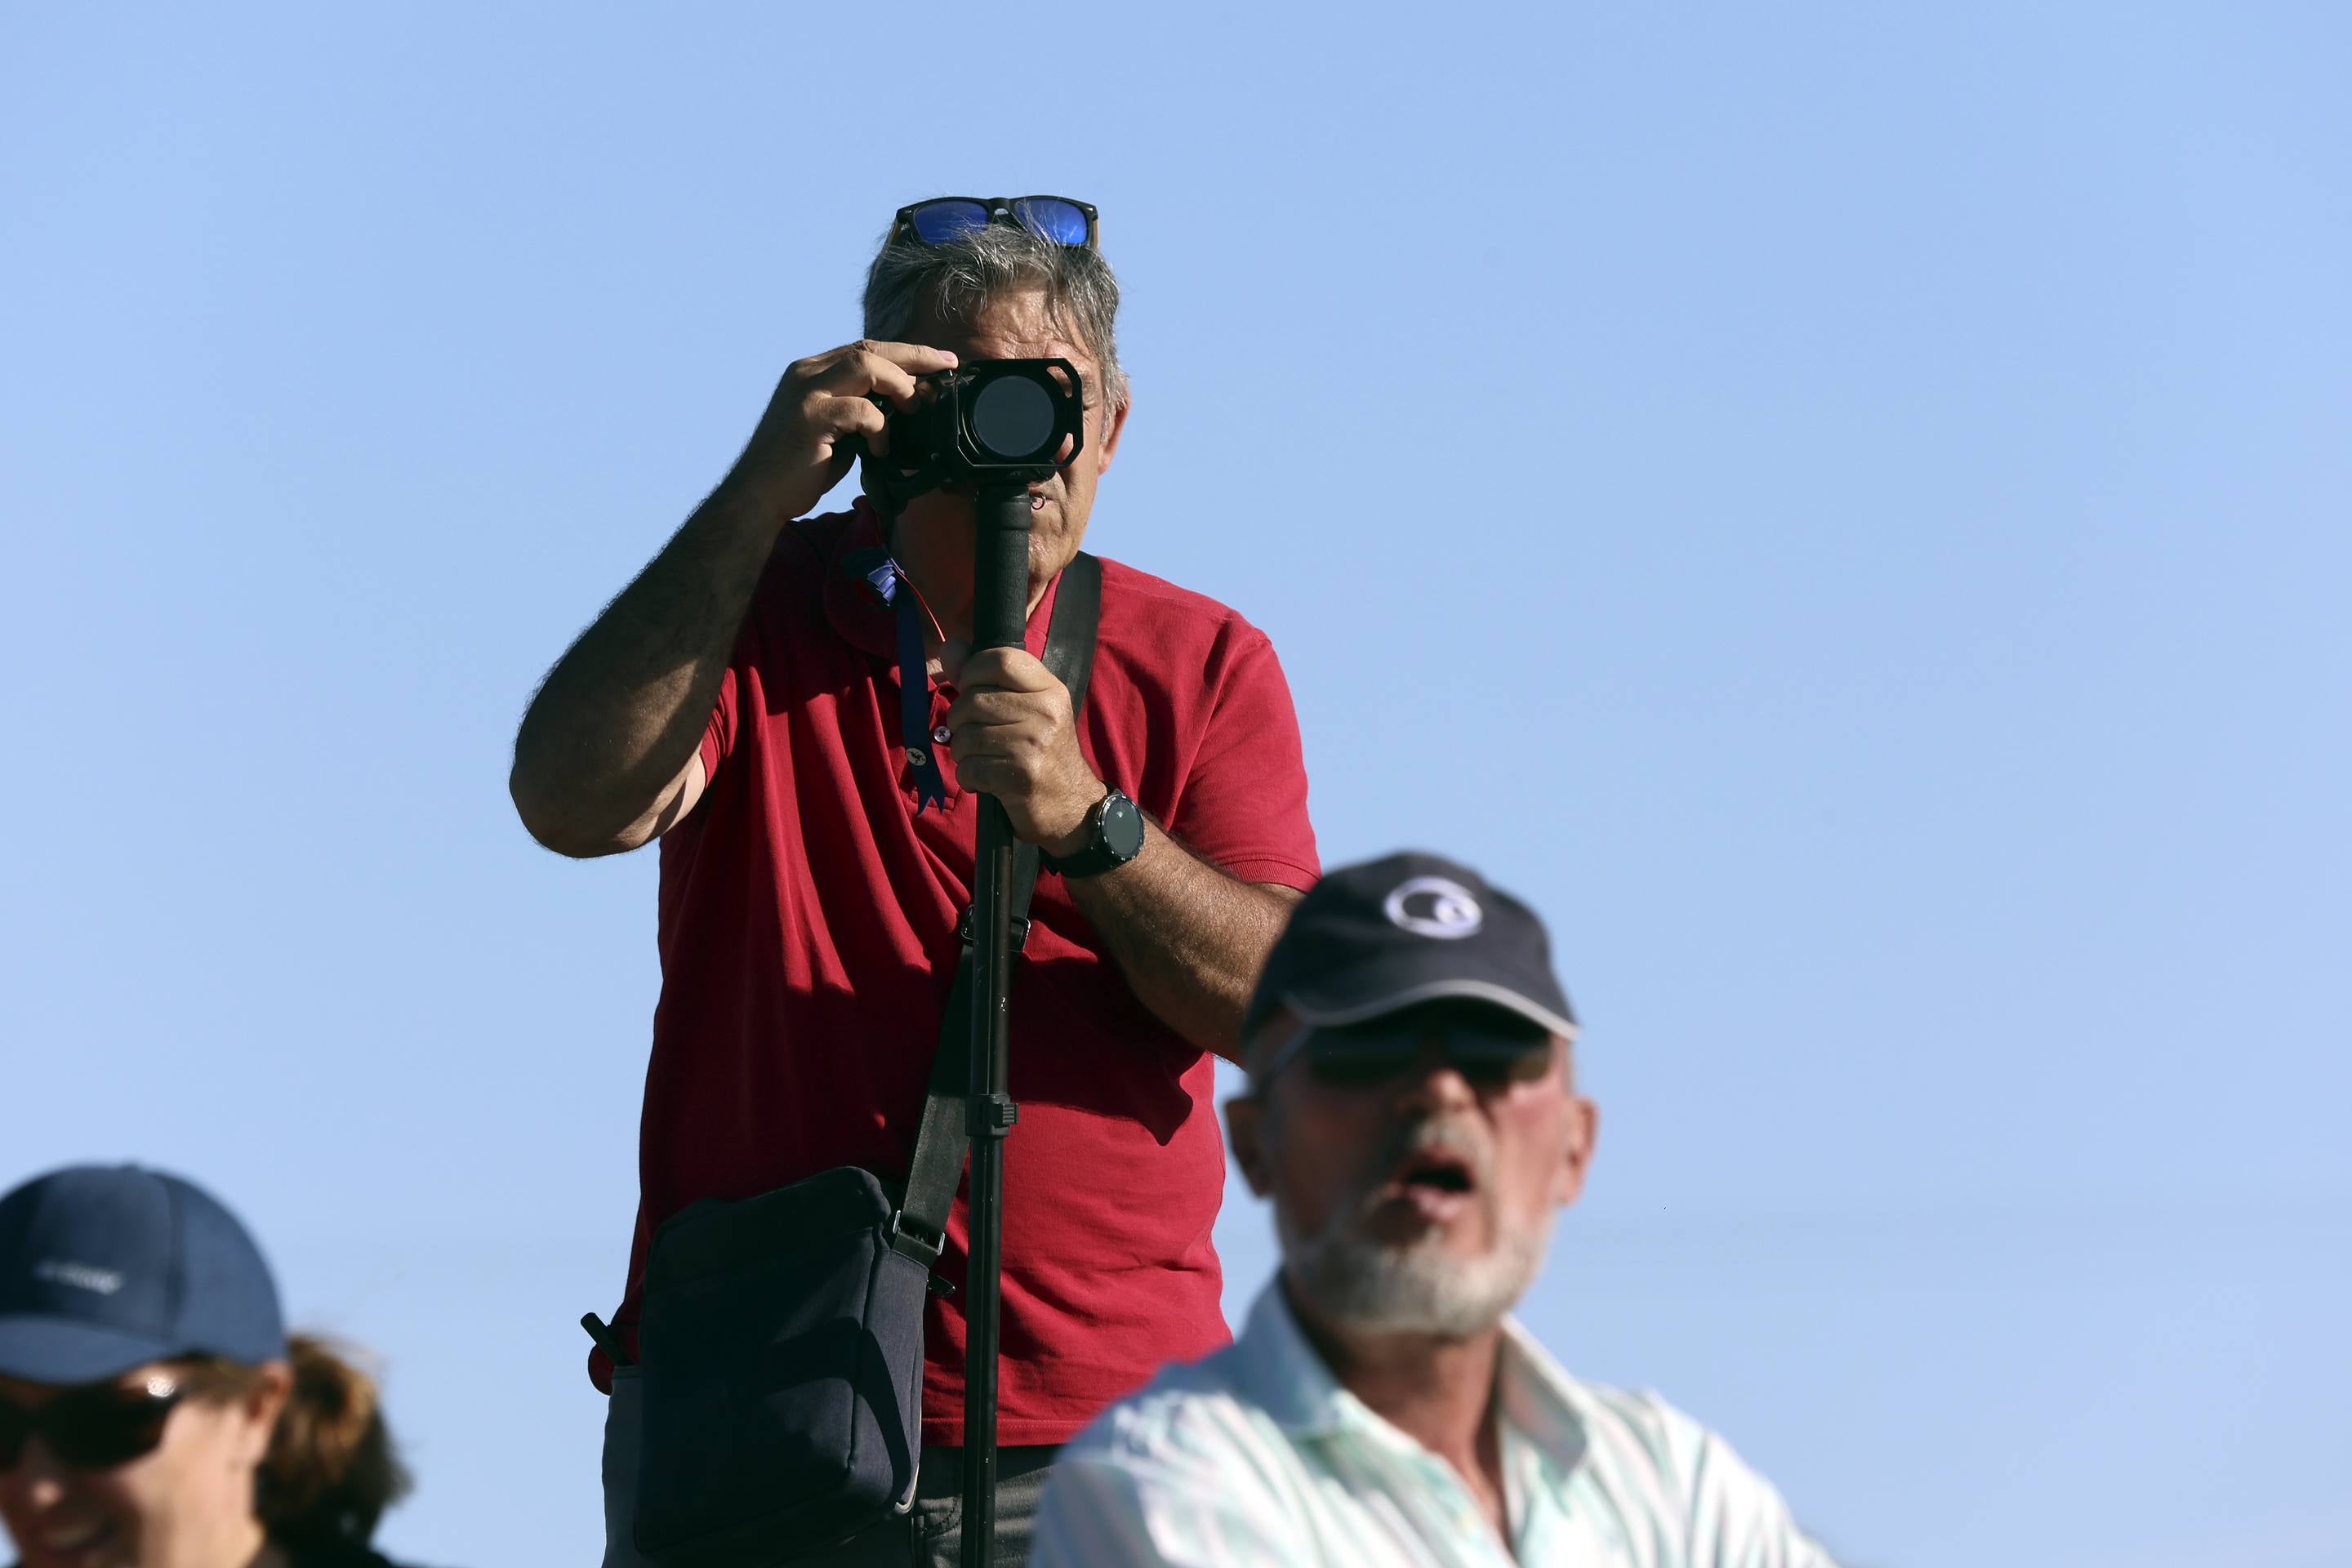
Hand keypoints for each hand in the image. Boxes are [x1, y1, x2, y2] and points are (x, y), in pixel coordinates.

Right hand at [723, 339, 958, 523]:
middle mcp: (806, 374)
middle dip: (915, 355)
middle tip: (947, 366)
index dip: (904, 352)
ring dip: (900, 386)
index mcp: (810, 373)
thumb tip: (903, 408)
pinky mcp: (811, 418)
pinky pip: (862, 411)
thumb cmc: (797, 469)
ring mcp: (806, 394)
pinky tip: (880, 450)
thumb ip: (858, 412)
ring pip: (867, 366)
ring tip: (914, 409)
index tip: (938, 360)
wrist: (757, 497)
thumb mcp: (833, 431)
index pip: (863, 348)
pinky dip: (881, 429)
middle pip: (869, 349)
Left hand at [943, 646, 1104, 853]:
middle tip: (974, 734)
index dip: (973, 670)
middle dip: (960, 720)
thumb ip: (986, 677)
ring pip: (966, 736)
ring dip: (963, 752)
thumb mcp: (1026, 708)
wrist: (1072, 806)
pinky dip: (968, 777)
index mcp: (1050, 689)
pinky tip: (984, 780)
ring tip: (981, 758)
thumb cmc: (1042, 752)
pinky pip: (969, 768)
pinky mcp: (1021, 775)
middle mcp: (1046, 712)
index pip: (1001, 659)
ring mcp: (1035, 744)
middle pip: (973, 700)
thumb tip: (951, 647)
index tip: (971, 688)